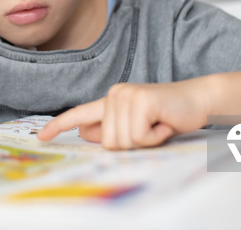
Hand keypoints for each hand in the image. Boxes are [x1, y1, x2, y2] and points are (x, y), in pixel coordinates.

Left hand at [37, 80, 210, 149]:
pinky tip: (164, 123)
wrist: (198, 100)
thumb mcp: (137, 125)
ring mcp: (126, 95)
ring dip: (146, 141)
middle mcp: (114, 95)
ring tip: (158, 124)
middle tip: (152, 130)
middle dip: (133, 144)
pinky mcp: (140, 101)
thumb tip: (86, 133)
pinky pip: (138, 136)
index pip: (80, 113)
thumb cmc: (168, 115)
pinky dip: (155, 137)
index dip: (59, 125)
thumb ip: (112, 129)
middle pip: (109, 142)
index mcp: (111, 101)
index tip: (42, 137)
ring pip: (122, 141)